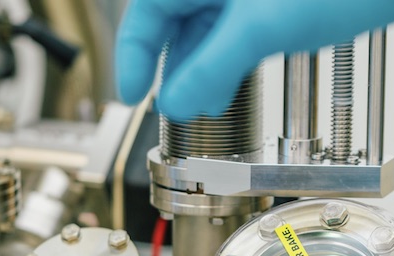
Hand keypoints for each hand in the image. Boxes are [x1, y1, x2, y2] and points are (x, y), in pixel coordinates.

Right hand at [115, 0, 393, 120]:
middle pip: (176, 16)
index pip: (147, 9)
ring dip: (202, 65)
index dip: (134, 55)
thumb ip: (211, 67)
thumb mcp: (262, 29)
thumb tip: (177, 102)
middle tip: (171, 107)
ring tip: (202, 105)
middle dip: (171, 64)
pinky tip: (233, 81)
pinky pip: (236, 26)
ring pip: (208, 23)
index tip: (130, 93)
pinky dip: (229, 55)